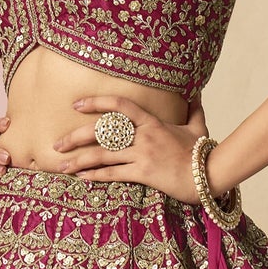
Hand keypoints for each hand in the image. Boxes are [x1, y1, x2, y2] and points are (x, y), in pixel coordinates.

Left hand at [53, 93, 209, 201]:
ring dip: (78, 160)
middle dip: (76, 137)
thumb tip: (195, 91)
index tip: (77, 105)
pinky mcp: (143, 174)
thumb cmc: (202, 152)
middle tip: (57, 143)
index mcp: (153, 122)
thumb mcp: (198, 126)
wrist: (209, 174)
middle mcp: (144, 136)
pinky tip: (80, 177)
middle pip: (102, 132)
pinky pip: (113, 174)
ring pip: (102, 155)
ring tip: (61, 165)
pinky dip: (94, 175)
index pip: (120, 105)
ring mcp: (142, 155)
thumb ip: (193, 108)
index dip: (96, 102)